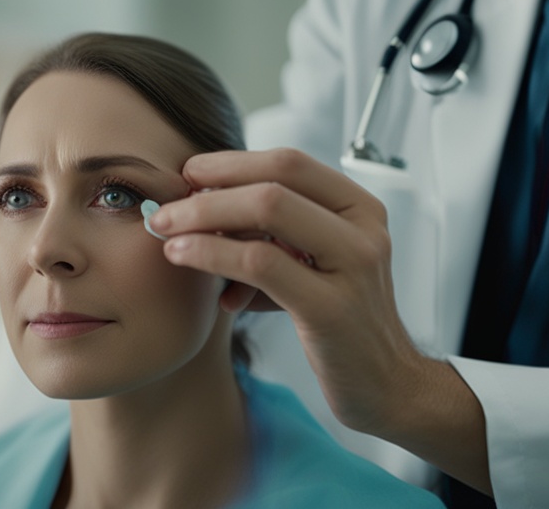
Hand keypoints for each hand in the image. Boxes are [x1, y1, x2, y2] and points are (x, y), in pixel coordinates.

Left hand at [150, 149, 427, 429]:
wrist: (383, 384)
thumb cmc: (336, 323)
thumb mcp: (307, 266)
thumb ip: (268, 235)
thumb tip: (198, 206)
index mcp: (359, 209)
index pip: (289, 163)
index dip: (232, 163)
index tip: (189, 173)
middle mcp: (364, 229)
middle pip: (274, 181)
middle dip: (210, 189)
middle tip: (166, 206)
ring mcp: (354, 265)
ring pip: (267, 211)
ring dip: (204, 216)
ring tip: (165, 230)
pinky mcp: (331, 307)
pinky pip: (259, 264)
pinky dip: (212, 254)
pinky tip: (183, 257)